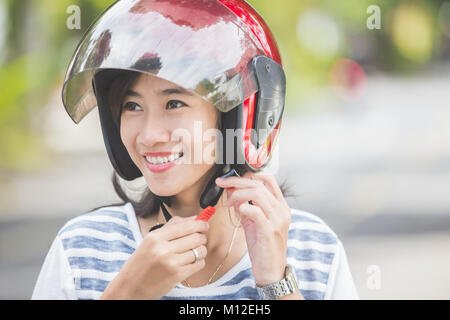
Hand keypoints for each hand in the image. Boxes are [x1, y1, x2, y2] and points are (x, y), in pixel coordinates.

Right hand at [100, 216, 208, 299]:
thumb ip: (172, 226)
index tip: (204, 224)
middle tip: (200, 238)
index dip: (200, 224)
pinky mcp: (177, 276)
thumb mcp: (150, 240)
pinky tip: (190, 262)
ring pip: (200, 251)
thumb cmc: (142, 262)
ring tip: (193, 252)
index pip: (186, 225)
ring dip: (201, 250)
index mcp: (156, 237)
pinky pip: (199, 264)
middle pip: (196, 237)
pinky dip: (198, 262)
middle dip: (202, 237)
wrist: (131, 287)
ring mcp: (171, 263)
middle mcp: (163, 249)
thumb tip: (195, 218)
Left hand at [215, 171, 290, 286]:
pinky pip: (255, 211)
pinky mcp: (269, 231)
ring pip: (257, 193)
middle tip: (222, 183)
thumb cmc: (263, 246)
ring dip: (237, 193)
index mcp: (280, 205)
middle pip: (259, 183)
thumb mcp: (252, 222)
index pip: (268, 178)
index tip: (231, 178)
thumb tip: (231, 190)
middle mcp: (282, 210)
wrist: (271, 270)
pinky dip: (243, 207)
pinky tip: (237, 210)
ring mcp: (277, 220)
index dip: (248, 174)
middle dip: (237, 181)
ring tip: (228, 202)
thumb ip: (244, 205)